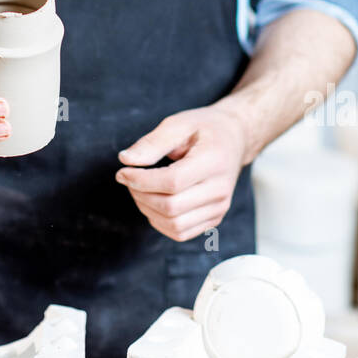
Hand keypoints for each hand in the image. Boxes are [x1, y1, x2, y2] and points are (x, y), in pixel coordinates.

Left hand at [115, 105, 248, 241]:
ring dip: (147, 211)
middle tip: (129, 179)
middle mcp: (220, 190)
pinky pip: (181, 233)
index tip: (123, 171)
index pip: (172, 182)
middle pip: (171, 207)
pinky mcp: (214, 218)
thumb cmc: (205, 129)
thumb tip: (126, 160)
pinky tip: (152, 203)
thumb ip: (153, 142)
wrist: (234, 140)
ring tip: (139, 190)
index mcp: (213, 162)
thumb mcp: (178, 124)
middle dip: (140, 195)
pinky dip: (160, 222)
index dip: (141, 180)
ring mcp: (219, 208)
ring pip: (174, 225)